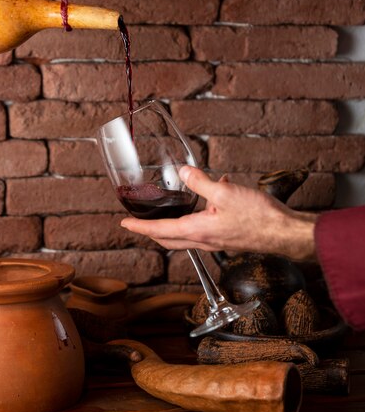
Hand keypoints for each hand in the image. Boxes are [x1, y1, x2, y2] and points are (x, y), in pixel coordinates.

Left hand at [121, 166, 316, 261]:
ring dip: (174, 223)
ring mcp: (217, 240)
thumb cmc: (259, 217)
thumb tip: (182, 172)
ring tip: (170, 207)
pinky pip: (206, 226)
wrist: (285, 233)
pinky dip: (201, 212)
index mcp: (198, 230)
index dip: (140, 227)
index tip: (125, 225)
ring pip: (186, 234)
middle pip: (169, 238)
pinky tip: (215, 191)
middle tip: (139, 223)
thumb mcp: (225, 193)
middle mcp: (205, 239)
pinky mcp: (228, 236)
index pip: (160, 231)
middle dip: (152, 231)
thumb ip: (200, 182)